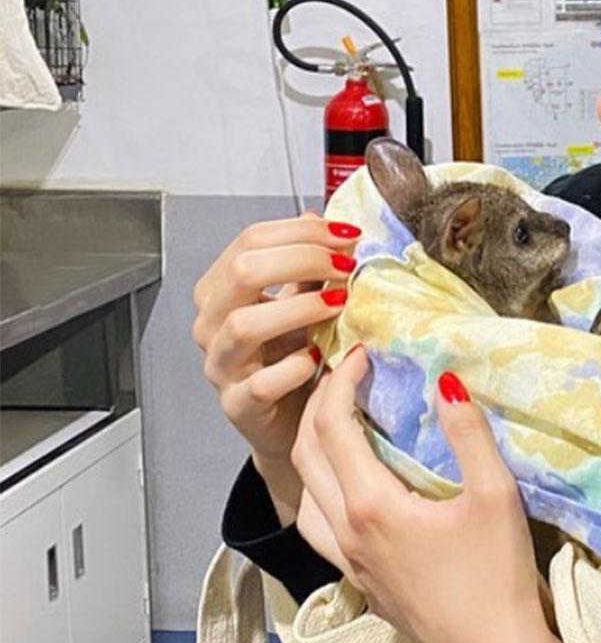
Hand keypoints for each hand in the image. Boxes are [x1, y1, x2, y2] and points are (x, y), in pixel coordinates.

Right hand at [192, 212, 358, 518]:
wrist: (290, 421)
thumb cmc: (292, 357)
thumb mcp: (302, 303)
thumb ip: (308, 267)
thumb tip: (328, 222)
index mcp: (222, 288)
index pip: (250, 240)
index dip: (302, 232)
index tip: (347, 236)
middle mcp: (211, 323)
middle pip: (242, 271)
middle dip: (302, 260)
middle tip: (347, 267)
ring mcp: (220, 365)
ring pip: (243, 324)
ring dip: (299, 308)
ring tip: (340, 303)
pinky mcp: (238, 404)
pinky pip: (261, 382)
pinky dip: (295, 365)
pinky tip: (320, 355)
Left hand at [292, 348, 581, 642]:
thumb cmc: (497, 575)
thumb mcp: (494, 495)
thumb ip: (468, 434)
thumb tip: (446, 380)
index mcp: (371, 506)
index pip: (334, 427)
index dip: (342, 381)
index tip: (364, 352)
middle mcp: (347, 533)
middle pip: (307, 456)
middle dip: (320, 406)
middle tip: (348, 375)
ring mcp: (350, 564)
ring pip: (304, 497)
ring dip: (312, 452)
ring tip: (340, 426)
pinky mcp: (362, 585)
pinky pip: (320, 529)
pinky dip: (322, 494)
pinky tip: (352, 491)